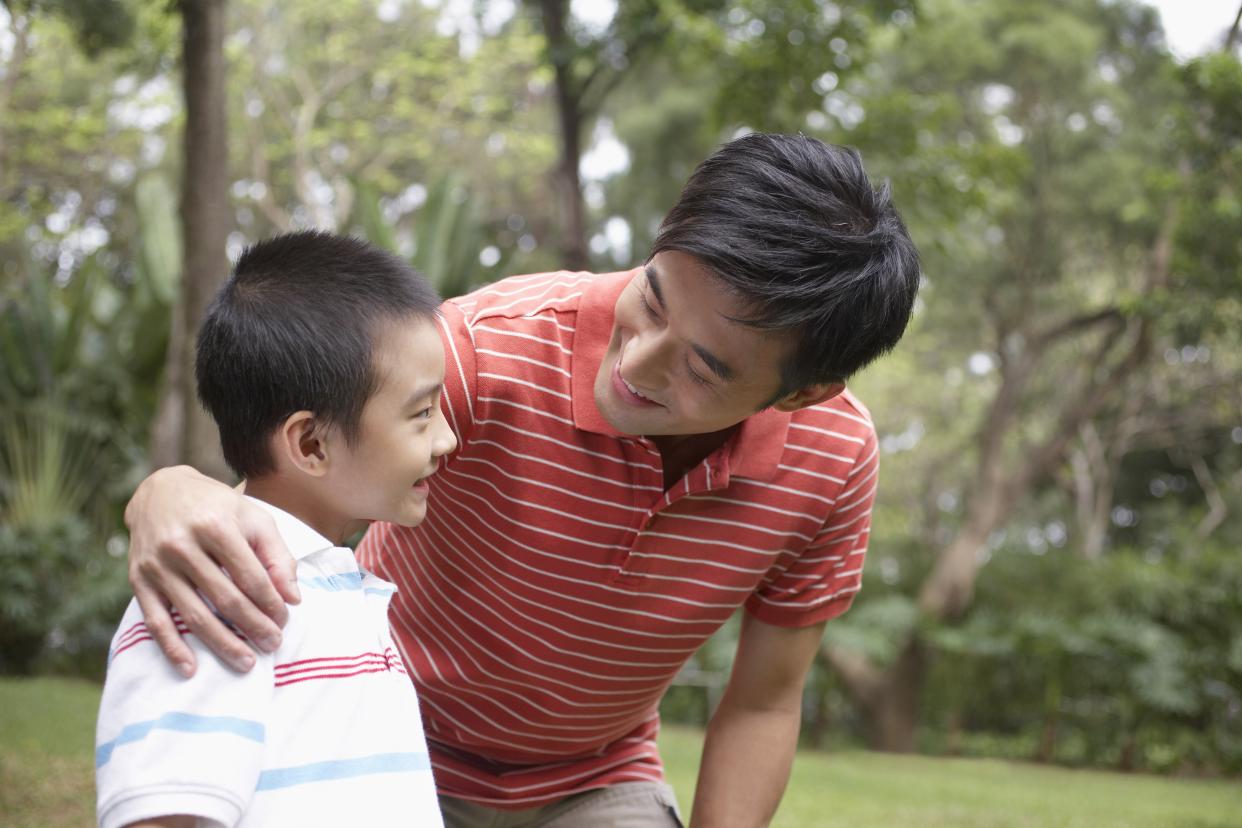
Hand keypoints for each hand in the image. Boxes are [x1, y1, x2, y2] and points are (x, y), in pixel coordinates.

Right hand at [124, 466, 298, 675]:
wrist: (160, 492)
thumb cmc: (217, 507)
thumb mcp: (253, 518)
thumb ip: (277, 555)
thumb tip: (292, 598)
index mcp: (215, 526)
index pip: (251, 577)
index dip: (271, 603)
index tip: (284, 620)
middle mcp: (183, 545)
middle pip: (225, 599)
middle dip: (253, 627)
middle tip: (272, 645)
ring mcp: (157, 565)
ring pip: (194, 615)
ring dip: (222, 644)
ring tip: (246, 663)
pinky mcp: (138, 580)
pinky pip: (155, 620)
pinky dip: (173, 647)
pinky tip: (191, 668)